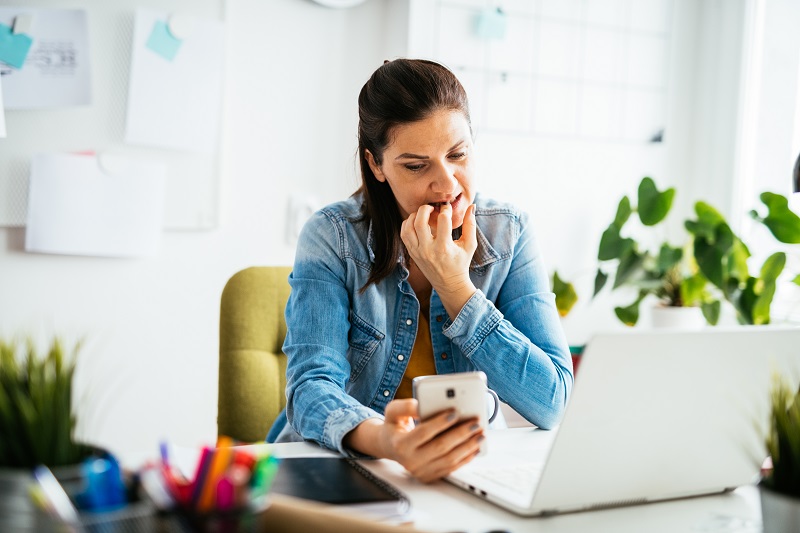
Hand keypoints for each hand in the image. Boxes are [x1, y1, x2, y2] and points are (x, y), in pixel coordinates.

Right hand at [378, 399, 483, 482]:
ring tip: (480, 433)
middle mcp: (410, 461)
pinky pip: (451, 468)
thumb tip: (422, 405)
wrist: (390, 446)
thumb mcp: (393, 411)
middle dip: (460, 434)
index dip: (440, 422)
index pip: (423, 433)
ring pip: (449, 460)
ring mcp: (421, 471)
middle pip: (440, 447)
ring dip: (468, 447)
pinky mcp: (430, 476)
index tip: (455, 411)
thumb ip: (406, 406)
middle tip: (475, 422)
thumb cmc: (395, 426)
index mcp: (400, 444)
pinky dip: (466, 457)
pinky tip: (475, 446)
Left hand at [400, 203, 477, 317]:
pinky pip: (404, 234)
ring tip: (423, 214)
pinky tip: (416, 222)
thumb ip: (470, 225)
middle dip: (426, 209)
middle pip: (420, 222)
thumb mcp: (469, 245)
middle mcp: (428, 250)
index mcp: (444, 247)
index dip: (445, 210)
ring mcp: (418, 252)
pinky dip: (407, 224)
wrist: (448, 283)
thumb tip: (472, 206)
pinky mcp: (412, 253)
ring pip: (408, 227)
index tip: (447, 208)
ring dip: (414, 216)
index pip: (443, 221)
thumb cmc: (461, 263)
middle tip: (432, 207)